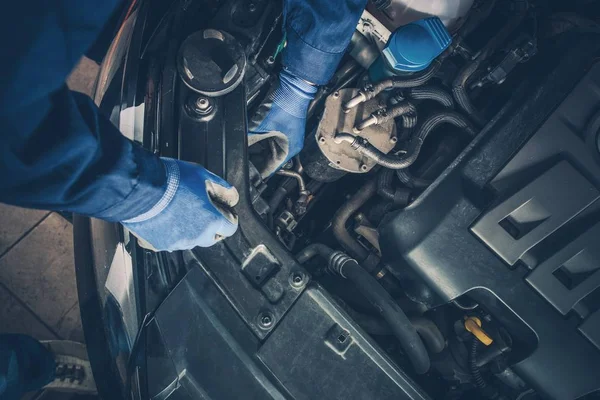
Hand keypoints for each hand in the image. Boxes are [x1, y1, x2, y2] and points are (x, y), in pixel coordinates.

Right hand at [122, 158, 238, 251]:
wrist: (138, 188)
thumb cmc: (171, 180)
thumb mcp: (202, 175)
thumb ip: (222, 188)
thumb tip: (232, 197)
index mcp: (212, 221)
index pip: (230, 228)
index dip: (228, 217)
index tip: (223, 211)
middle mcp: (197, 237)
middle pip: (211, 238)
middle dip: (210, 227)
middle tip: (201, 211)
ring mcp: (177, 243)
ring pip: (190, 241)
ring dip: (189, 230)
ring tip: (178, 211)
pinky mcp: (158, 245)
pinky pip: (168, 242)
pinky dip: (169, 233)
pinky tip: (163, 218)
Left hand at [248, 70, 316, 176]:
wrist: (292, 85)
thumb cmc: (286, 103)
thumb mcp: (262, 124)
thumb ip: (249, 138)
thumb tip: (237, 146)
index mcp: (289, 149)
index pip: (271, 169)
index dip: (257, 173)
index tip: (246, 175)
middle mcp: (288, 145)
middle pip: (268, 160)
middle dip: (254, 161)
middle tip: (240, 163)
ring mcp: (285, 136)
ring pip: (266, 149)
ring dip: (254, 150)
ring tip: (242, 153)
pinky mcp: (280, 128)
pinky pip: (267, 139)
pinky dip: (257, 140)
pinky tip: (248, 140)